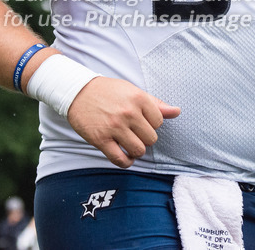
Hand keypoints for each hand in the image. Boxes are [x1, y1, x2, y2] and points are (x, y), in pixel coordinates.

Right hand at [66, 77, 180, 167]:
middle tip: (134, 133)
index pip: (159, 122)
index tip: (141, 121)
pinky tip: (125, 156)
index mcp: (138, 98)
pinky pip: (120, 159)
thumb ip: (155, 104)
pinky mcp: (100, 139)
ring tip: (129, 144)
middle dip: (144, 138)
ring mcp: (114, 127)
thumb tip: (177, 111)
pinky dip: (126, 162)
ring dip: (136, 151)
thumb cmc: (107, 91)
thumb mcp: (132, 91)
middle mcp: (128, 113)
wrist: (77, 91)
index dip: (151, 124)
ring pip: (139, 150)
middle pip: (151, 139)